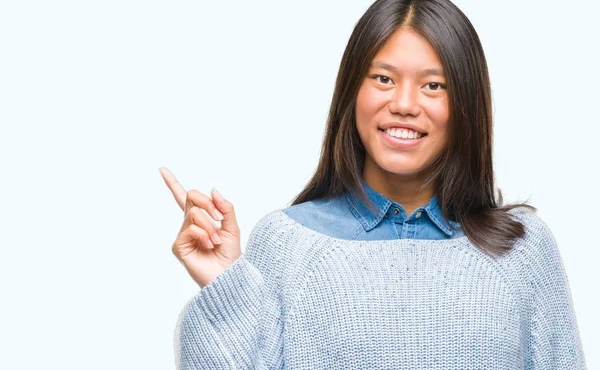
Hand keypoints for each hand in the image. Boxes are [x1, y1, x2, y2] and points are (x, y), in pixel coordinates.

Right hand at [159, 167, 241, 287]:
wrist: (229, 275)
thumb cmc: (230, 254)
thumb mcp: (232, 226)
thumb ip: (225, 208)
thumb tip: (213, 190)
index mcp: (201, 218)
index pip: (184, 198)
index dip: (173, 183)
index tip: (162, 169)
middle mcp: (189, 224)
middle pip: (192, 196)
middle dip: (208, 203)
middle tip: (219, 217)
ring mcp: (182, 235)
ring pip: (194, 213)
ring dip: (210, 225)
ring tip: (216, 241)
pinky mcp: (178, 245)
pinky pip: (191, 228)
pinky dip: (204, 234)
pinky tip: (209, 246)